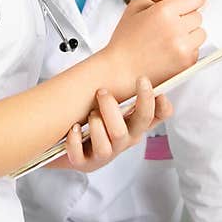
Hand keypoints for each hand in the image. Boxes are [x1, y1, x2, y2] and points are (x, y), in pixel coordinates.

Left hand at [52, 77, 173, 172]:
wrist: (61, 146)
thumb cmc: (88, 121)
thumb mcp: (109, 105)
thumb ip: (121, 88)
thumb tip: (132, 58)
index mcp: (133, 125)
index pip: (157, 116)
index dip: (160, 104)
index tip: (149, 84)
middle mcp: (124, 140)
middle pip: (139, 123)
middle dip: (126, 102)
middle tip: (106, 90)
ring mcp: (106, 153)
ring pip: (113, 138)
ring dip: (98, 121)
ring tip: (89, 114)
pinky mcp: (85, 164)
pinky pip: (82, 153)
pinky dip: (76, 139)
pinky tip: (74, 128)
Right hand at [103, 0, 205, 95]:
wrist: (120, 69)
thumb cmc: (125, 41)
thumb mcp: (135, 8)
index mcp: (164, 11)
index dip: (190, 0)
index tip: (186, 4)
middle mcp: (176, 28)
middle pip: (198, 15)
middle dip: (186, 17)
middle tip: (169, 24)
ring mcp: (183, 47)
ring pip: (200, 33)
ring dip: (189, 34)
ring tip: (169, 39)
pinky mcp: (187, 63)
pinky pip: (197, 49)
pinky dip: (187, 49)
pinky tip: (169, 51)